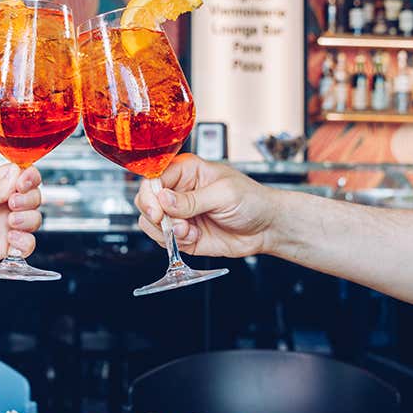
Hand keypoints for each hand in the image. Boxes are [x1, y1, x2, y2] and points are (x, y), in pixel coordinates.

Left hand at [0, 163, 42, 280]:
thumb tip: (18, 173)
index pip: (20, 173)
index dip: (28, 177)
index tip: (22, 184)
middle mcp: (0, 203)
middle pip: (33, 194)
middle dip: (29, 199)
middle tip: (12, 204)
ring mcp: (4, 225)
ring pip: (35, 218)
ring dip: (28, 219)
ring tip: (11, 223)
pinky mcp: (6, 246)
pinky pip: (29, 243)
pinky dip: (25, 242)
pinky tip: (11, 240)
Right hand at [134, 154, 279, 258]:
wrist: (266, 228)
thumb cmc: (252, 200)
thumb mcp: (224, 194)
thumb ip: (192, 199)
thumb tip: (164, 199)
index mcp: (187, 170)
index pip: (154, 177)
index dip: (150, 194)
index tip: (158, 210)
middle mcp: (179, 191)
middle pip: (146, 200)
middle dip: (156, 215)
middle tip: (172, 223)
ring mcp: (179, 214)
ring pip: (150, 222)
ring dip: (166, 231)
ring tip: (188, 230)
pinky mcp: (183, 234)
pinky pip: (164, 240)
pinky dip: (176, 242)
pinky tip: (194, 237)